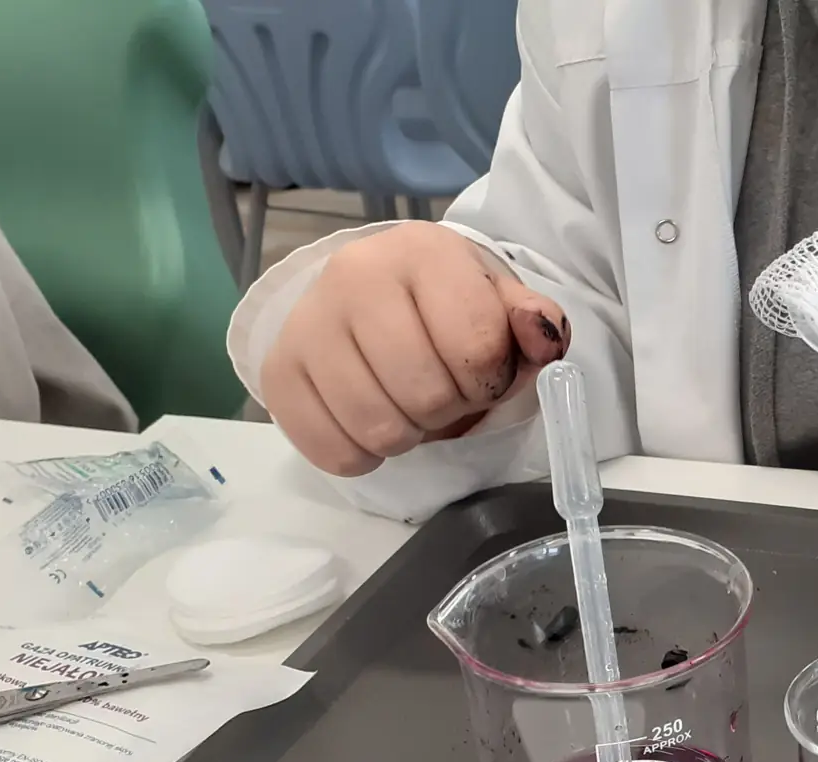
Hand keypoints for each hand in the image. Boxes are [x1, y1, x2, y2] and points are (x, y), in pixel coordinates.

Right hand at [261, 221, 570, 476]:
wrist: (369, 299)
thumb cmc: (445, 308)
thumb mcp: (499, 306)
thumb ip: (534, 323)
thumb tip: (541, 332)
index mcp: (422, 251)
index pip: (476, 347)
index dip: (491, 378)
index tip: (481, 370)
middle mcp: (353, 274)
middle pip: (425, 394)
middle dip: (449, 408)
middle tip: (442, 390)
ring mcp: (306, 323)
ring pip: (378, 428)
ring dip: (408, 434)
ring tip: (407, 403)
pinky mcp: (277, 371)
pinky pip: (332, 451)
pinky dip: (363, 455)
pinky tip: (369, 420)